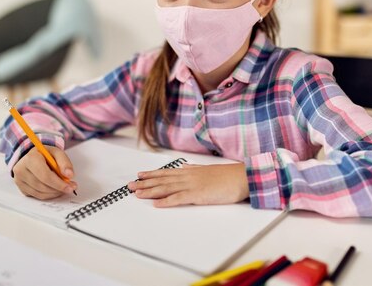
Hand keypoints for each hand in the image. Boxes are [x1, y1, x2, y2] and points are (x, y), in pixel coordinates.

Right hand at [12, 145, 77, 199]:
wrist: (32, 157)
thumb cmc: (45, 155)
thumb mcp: (56, 153)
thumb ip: (64, 162)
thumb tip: (69, 175)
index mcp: (31, 158)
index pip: (45, 175)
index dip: (59, 183)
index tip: (70, 187)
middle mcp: (21, 169)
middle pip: (42, 186)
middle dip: (58, 189)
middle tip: (70, 188)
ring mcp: (19, 180)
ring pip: (40, 193)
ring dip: (54, 193)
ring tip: (62, 188)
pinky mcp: (21, 188)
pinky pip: (37, 196)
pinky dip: (48, 195)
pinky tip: (54, 189)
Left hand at [126, 163, 248, 206]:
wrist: (242, 177)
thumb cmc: (227, 176)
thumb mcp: (208, 170)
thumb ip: (195, 169)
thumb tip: (186, 167)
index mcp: (190, 171)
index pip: (166, 173)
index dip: (151, 174)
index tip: (139, 175)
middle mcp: (187, 176)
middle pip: (162, 180)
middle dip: (145, 184)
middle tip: (129, 186)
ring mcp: (192, 185)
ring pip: (166, 188)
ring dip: (150, 192)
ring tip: (136, 194)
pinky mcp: (198, 195)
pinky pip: (179, 199)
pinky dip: (166, 201)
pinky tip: (156, 204)